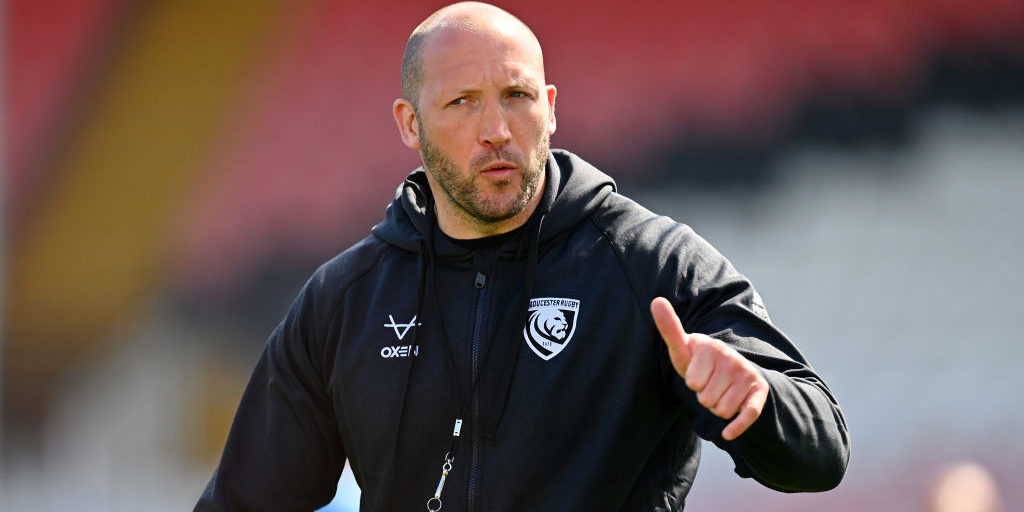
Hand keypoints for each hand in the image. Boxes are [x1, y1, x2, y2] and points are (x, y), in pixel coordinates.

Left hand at [650, 297, 768, 440]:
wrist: (731, 373)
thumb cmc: (699, 363)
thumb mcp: (683, 349)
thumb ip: (669, 328)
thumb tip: (656, 300)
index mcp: (711, 346)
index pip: (692, 382)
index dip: (692, 383)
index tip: (697, 373)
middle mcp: (732, 357)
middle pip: (706, 398)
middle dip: (704, 397)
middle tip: (710, 385)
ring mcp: (747, 374)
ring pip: (722, 410)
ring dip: (717, 408)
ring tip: (721, 393)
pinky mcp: (759, 391)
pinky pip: (748, 415)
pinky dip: (736, 427)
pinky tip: (727, 432)